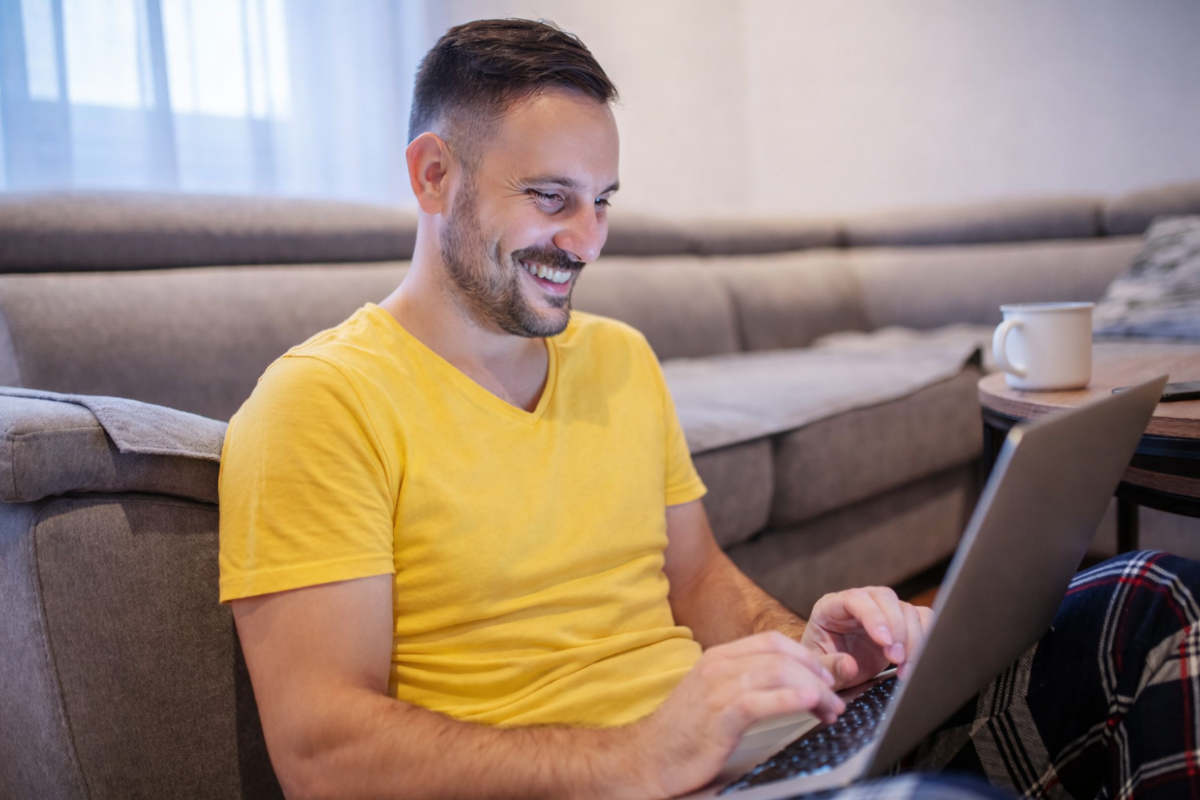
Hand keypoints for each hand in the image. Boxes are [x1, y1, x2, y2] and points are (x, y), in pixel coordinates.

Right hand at [632, 632, 845, 798]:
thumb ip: (752, 686)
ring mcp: (716, 689)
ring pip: (777, 672)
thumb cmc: (685, 733)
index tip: (827, 677)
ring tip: (831, 709)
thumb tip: (793, 684)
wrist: (647, 758)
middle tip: (835, 697)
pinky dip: (790, 698)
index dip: (807, 655)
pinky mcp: (718, 716)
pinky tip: (809, 702)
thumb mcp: (718, 699)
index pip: (773, 641)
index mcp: (719, 657)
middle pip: (780, 654)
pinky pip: (759, 699)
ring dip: (814, 689)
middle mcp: (718, 666)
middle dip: (817, 673)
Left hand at [800, 587, 933, 689]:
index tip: (885, 641)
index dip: (873, 617)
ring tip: (904, 666)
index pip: (856, 599)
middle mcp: (858, 603)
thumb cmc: (820, 666)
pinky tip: (914, 661)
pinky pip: (921, 619)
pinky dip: (925, 639)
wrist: (831, 673)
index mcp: (831, 606)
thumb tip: (850, 665)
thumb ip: (828, 667)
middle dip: (896, 628)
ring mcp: (881, 612)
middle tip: (896, 658)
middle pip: (885, 598)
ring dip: (912, 638)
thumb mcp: (816, 669)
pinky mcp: (899, 624)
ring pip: (906, 609)